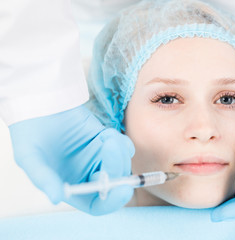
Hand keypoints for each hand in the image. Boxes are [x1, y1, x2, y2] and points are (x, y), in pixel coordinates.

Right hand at [9, 105, 134, 214]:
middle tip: (110, 147)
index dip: (111, 202)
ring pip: (122, 164)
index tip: (123, 190)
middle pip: (114, 183)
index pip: (97, 204)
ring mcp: (99, 158)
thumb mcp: (30, 158)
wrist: (39, 106)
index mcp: (73, 188)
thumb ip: (44, 179)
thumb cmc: (30, 135)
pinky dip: (122, 142)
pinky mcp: (106, 141)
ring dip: (120, 153)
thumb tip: (56, 199)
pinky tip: (106, 134)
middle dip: (117, 168)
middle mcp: (88, 176)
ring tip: (107, 138)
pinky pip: (124, 147)